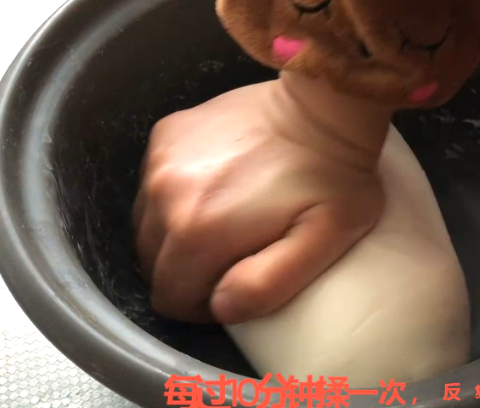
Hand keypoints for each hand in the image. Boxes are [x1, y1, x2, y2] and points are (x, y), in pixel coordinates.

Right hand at [133, 79, 384, 324]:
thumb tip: (220, 306)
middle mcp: (164, 194)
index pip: (170, 298)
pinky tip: (215, 186)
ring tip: (224, 221)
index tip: (231, 285)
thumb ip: (267, 284)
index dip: (199, 305)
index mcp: (198, 230)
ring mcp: (160, 160)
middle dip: (186, 273)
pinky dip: (174, 198)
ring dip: (177, 236)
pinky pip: (151, 188)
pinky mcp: (164, 135)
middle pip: (152, 264)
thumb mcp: (323, 241)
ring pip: (146, 226)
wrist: (322, 104)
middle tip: (232, 256)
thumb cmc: (333, 177)